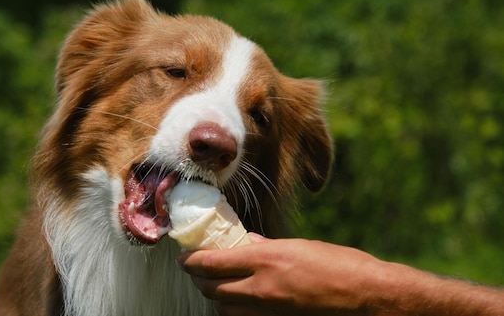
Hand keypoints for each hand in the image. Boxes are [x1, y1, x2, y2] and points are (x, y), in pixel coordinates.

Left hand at [178, 235, 379, 315]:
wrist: (369, 298)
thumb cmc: (341, 266)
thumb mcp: (301, 246)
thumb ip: (269, 247)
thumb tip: (248, 244)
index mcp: (266, 259)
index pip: (212, 263)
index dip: (191, 261)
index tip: (184, 257)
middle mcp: (262, 288)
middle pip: (212, 288)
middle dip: (198, 279)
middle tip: (195, 271)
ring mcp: (269, 311)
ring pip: (224, 308)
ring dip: (215, 297)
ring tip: (215, 286)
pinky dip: (234, 312)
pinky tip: (238, 303)